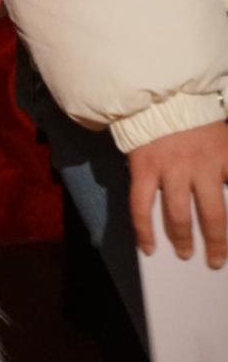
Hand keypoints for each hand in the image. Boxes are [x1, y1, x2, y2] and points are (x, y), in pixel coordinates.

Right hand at [129, 120, 227, 267]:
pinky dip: (144, 230)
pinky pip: (141, 205)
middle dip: (216, 243)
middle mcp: (200, 167)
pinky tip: (148, 247)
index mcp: (225, 158)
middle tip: (215, 261)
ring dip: (182, 239)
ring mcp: (169, 170)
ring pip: (178, 214)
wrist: (159, 99)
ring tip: (185, 253)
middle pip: (213, 215)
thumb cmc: (197, 124)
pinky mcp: (143, 170)